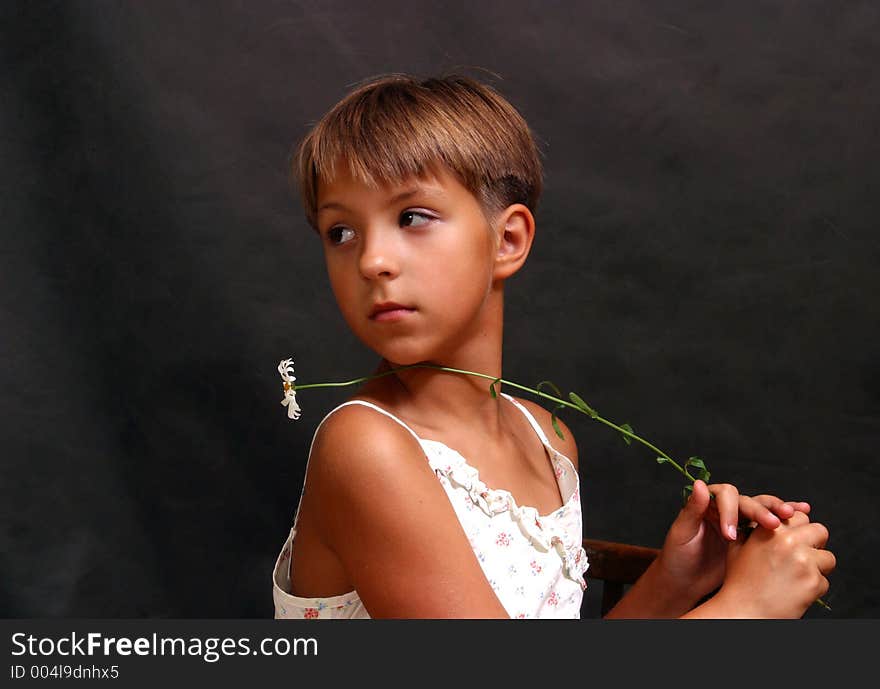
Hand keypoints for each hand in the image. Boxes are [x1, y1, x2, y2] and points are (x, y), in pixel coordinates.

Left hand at [656, 480, 809, 603]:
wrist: (685, 581)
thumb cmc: (677, 557)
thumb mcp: (681, 533)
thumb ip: (691, 510)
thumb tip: (698, 483)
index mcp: (707, 504)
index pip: (725, 495)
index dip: (731, 510)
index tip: (730, 534)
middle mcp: (725, 509)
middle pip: (748, 501)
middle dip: (761, 510)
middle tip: (773, 524)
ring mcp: (740, 522)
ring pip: (762, 509)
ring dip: (778, 510)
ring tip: (794, 514)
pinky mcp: (752, 537)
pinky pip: (770, 524)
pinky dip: (786, 518)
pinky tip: (802, 514)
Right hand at [715, 509, 835, 617]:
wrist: (744, 611)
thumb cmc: (739, 583)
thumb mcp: (738, 548)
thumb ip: (753, 532)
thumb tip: (767, 522)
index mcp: (770, 530)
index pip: (798, 515)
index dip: (799, 528)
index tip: (797, 538)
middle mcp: (789, 541)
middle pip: (820, 530)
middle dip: (815, 543)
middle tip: (804, 556)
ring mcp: (804, 561)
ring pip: (828, 558)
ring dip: (819, 567)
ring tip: (799, 577)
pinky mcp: (814, 582)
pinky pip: (825, 580)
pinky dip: (814, 587)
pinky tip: (796, 591)